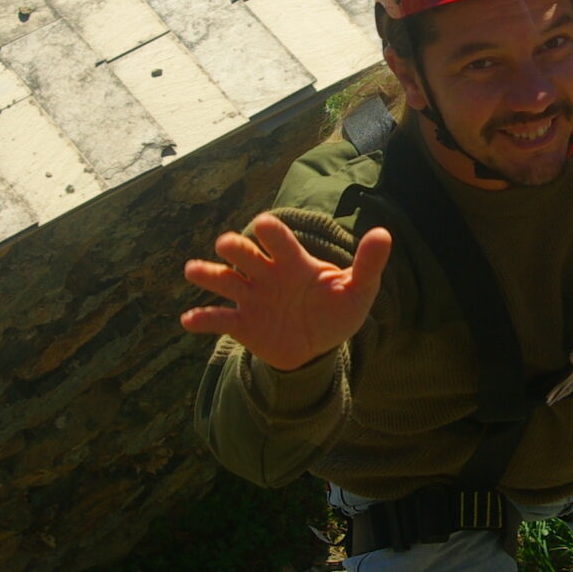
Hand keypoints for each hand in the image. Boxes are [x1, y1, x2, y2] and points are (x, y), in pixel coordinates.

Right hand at [180, 212, 392, 372]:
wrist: (319, 345)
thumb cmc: (337, 309)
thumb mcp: (358, 290)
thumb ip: (368, 264)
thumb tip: (384, 233)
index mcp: (293, 262)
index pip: (278, 239)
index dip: (270, 231)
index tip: (262, 226)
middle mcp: (267, 274)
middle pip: (244, 254)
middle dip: (234, 247)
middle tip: (227, 246)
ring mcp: (252, 298)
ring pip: (224, 280)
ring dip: (208, 274)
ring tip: (192, 270)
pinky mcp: (243, 324)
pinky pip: (219, 319)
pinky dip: (203, 319)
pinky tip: (188, 319)